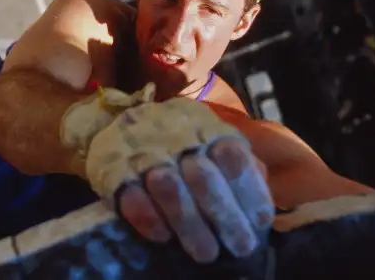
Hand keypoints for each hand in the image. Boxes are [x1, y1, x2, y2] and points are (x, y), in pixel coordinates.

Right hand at [85, 96, 274, 262]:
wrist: (115, 121)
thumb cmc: (177, 140)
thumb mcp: (211, 139)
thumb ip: (240, 165)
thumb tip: (262, 203)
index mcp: (204, 125)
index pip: (232, 156)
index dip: (250, 192)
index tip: (259, 222)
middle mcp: (173, 133)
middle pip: (203, 176)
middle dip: (226, 217)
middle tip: (240, 247)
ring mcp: (140, 150)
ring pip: (168, 187)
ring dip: (190, 225)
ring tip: (206, 253)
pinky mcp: (112, 168)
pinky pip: (132, 197)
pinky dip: (150, 220)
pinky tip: (163, 236)